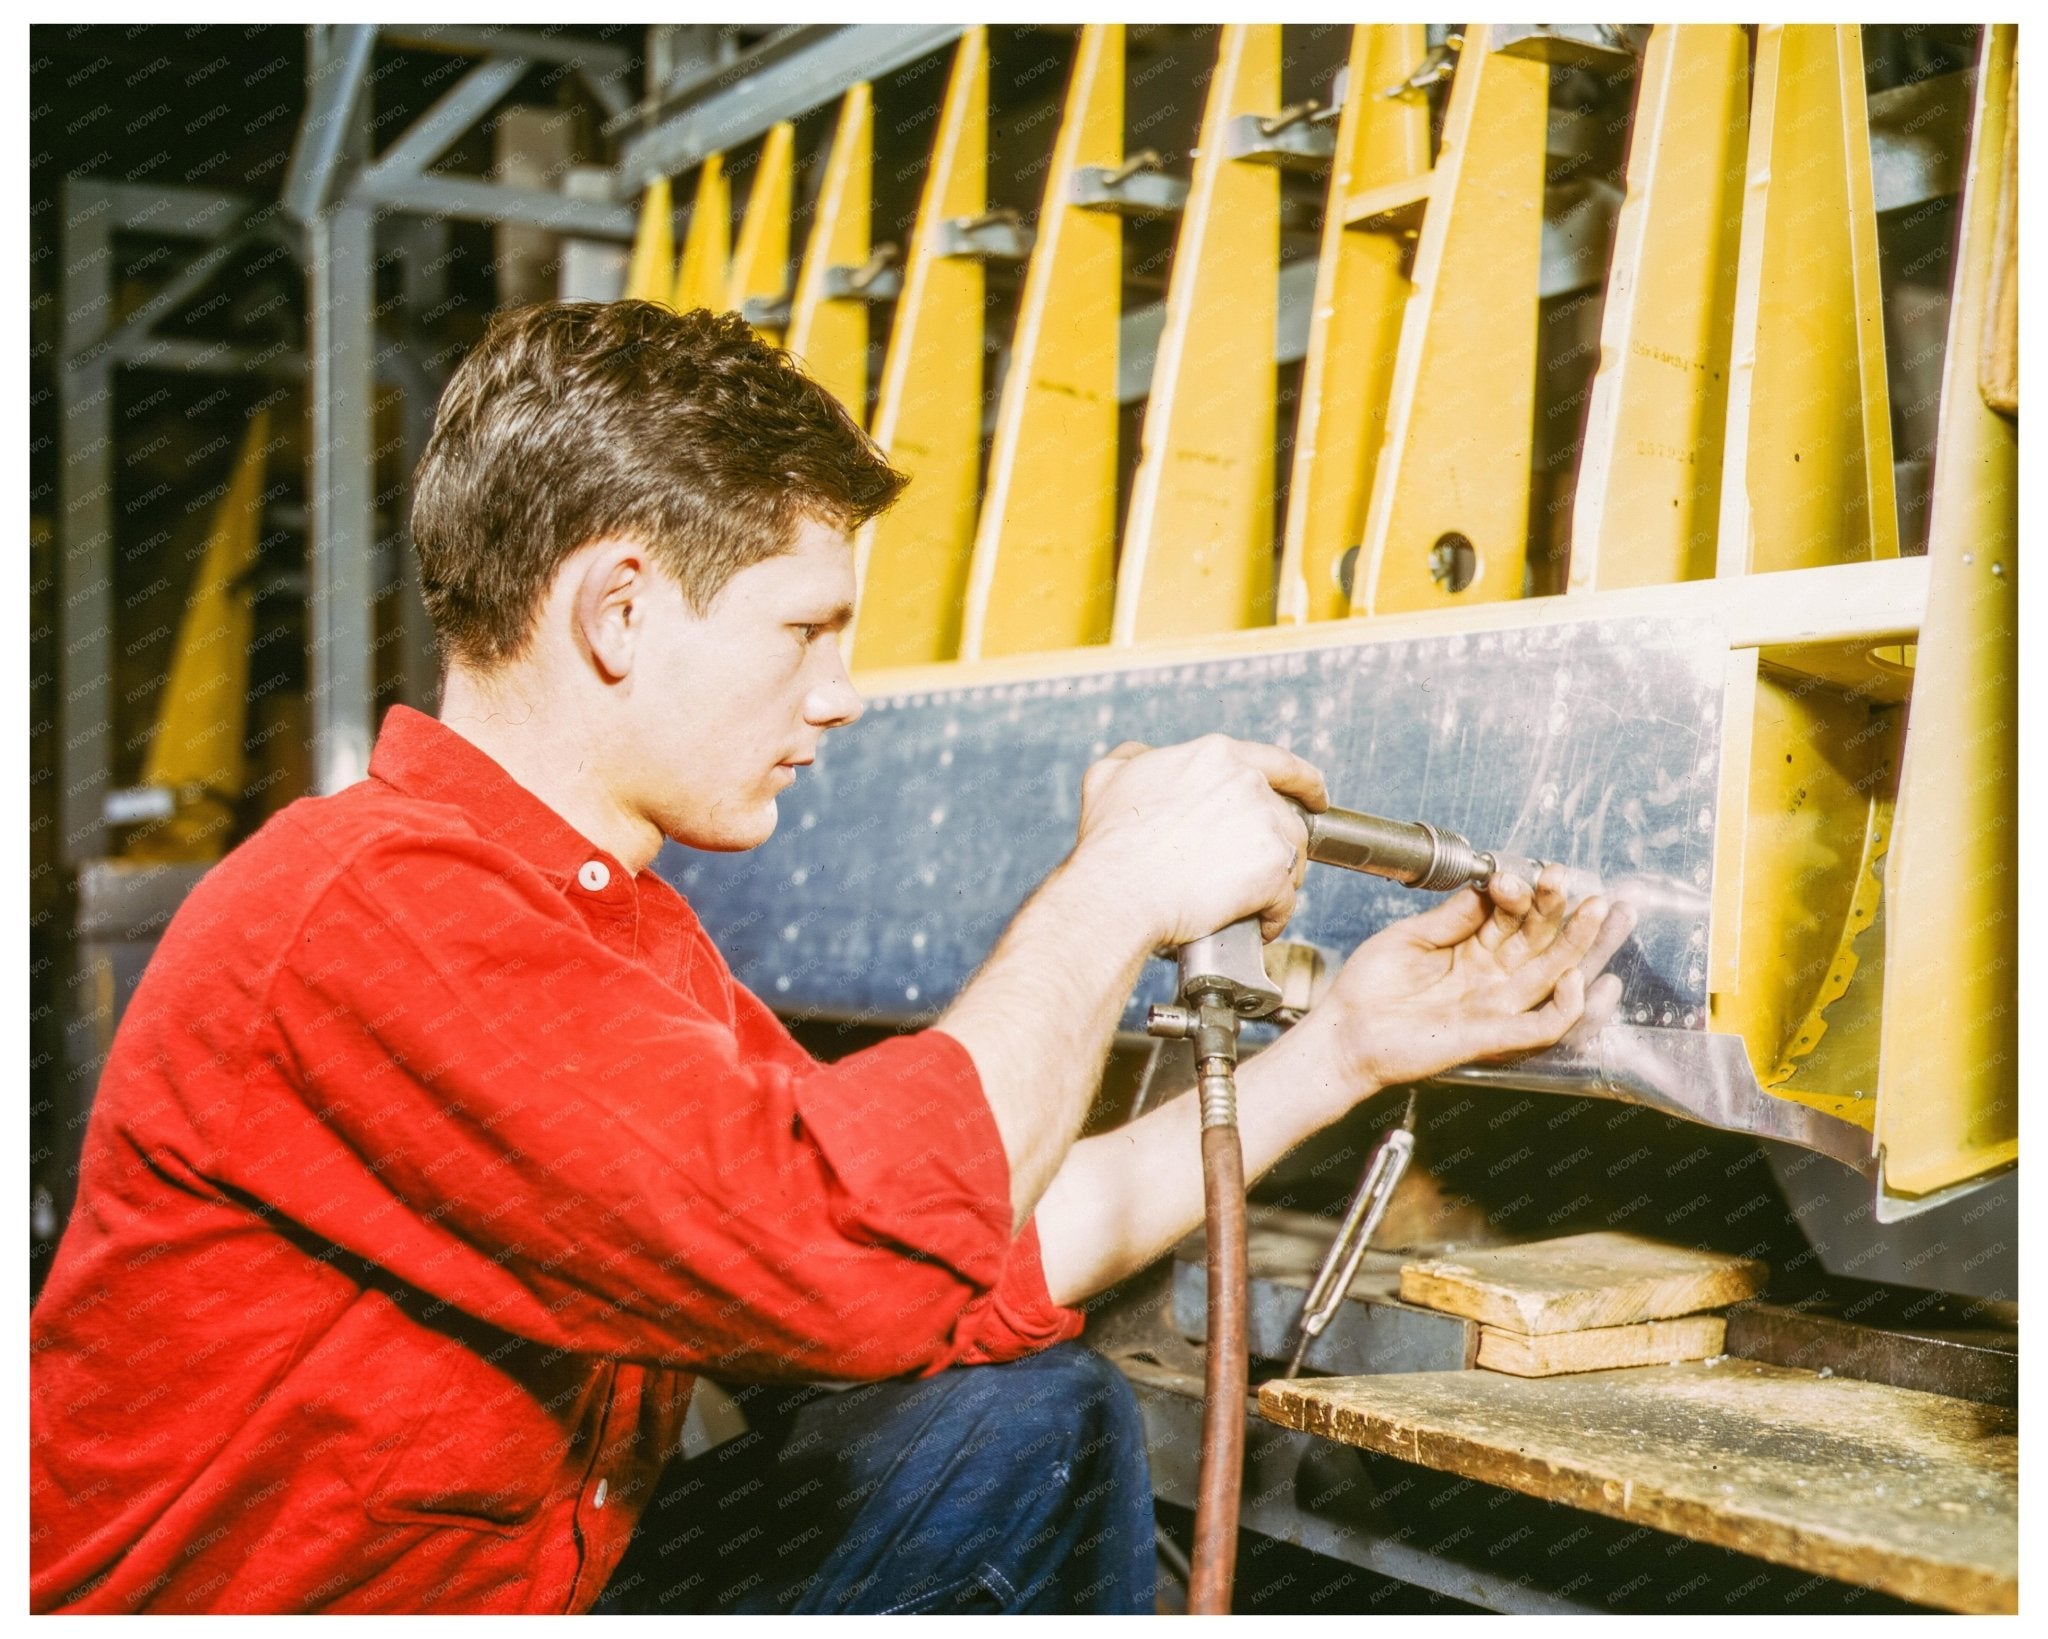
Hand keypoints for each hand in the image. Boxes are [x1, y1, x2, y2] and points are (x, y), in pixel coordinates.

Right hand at [1067, 735, 1326, 945]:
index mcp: (1216, 755)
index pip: (1280, 763)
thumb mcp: (1108, 777)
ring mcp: (1265, 826)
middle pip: (1288, 817)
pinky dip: (1273, 916)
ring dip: (1278, 881)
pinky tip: (1256, 925)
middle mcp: (1249, 783)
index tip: (1315, 798)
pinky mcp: (1272, 872)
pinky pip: (1285, 899)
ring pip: (1293, 857)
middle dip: (1277, 845)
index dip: (1304, 783)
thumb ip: (1134, 758)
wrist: (1118, 891)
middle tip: (1259, 869)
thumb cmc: (1109, 841)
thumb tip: (1143, 756)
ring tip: (1252, 902)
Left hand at [1313, 865, 1635, 1093]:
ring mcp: (1495, 1006)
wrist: (1344, 1033)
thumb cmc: (1369, 989)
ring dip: (1580, 944)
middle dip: (1564, 910)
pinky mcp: (1492, 1036)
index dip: (1521, 894)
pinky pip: (1543, 1025)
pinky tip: (1574, 976)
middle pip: (1542, 942)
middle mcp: (1491, 978)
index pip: (1514, 918)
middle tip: (1576, 881)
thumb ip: (1454, 916)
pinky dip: (1567, 1005)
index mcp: (1473, 950)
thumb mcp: (1410, 937)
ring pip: (1554, 975)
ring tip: (1599, 911)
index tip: (1512, 875)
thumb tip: (1489, 883)